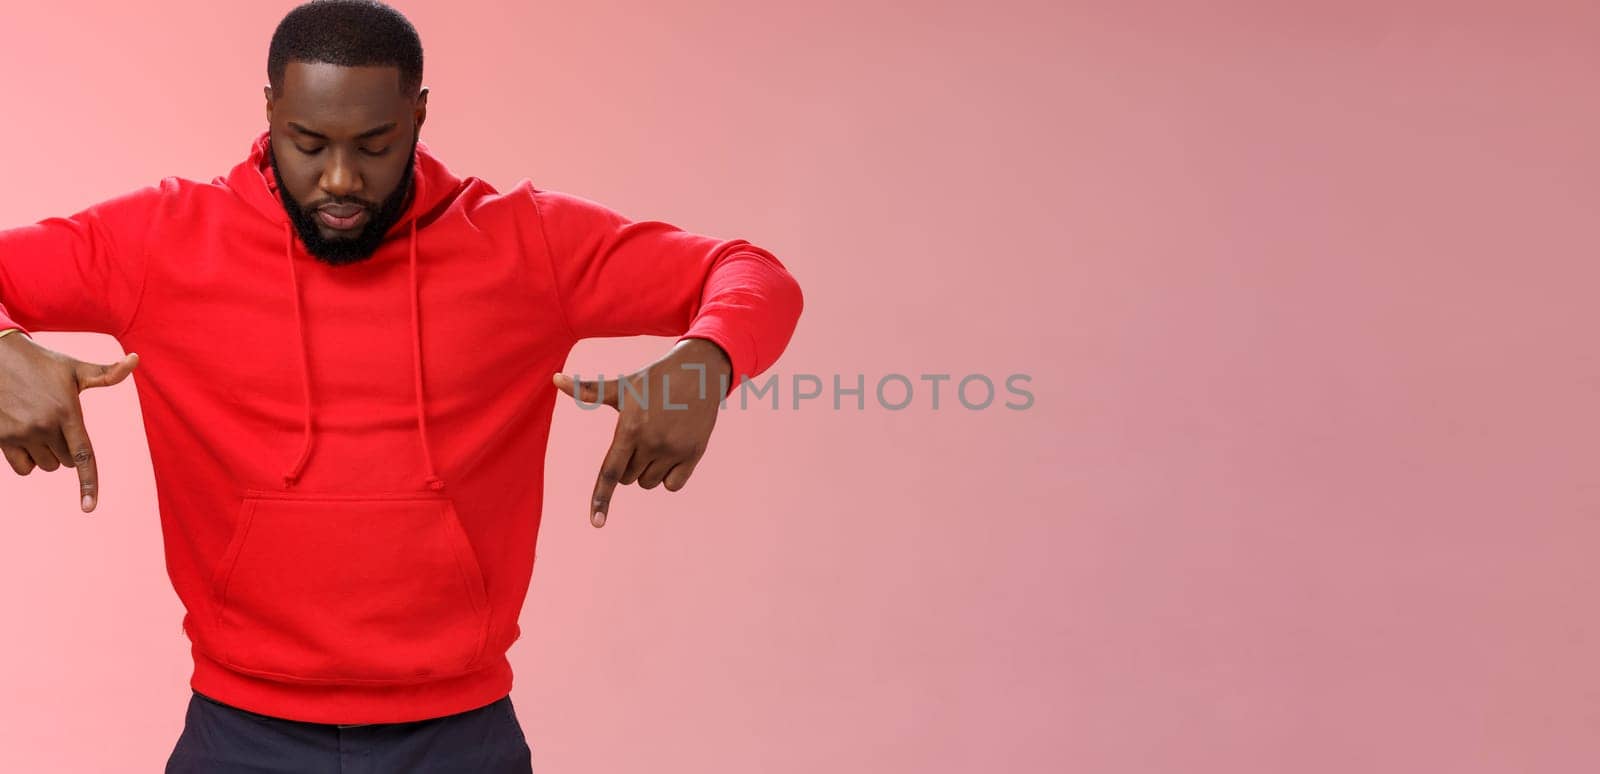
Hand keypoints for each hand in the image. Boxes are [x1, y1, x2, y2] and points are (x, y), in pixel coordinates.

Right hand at [0, 333, 138, 512]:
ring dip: (47, 455)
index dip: (88, 484)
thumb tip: (135, 359)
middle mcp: (44, 426)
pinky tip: (24, 438)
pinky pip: (23, 468)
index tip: (88, 508)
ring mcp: (21, 433)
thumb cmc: (39, 363)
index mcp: (67, 412)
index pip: (83, 455)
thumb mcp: (74, 368)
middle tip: (57, 423)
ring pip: (46, 466)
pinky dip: (27, 461)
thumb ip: (107, 374)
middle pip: (66, 462)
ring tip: (40, 426)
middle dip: (66, 448)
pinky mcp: (0, 438)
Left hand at [553, 338, 731, 527]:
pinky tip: (673, 452)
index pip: (610, 472)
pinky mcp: (693, 454)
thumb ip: (588, 390)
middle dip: (628, 464)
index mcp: (630, 428)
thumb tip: (554, 378)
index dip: (601, 499)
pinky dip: (669, 477)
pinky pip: (672, 485)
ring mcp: (674, 450)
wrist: (699, 371)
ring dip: (647, 471)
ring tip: (657, 441)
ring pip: (648, 483)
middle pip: (627, 479)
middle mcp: (652, 442)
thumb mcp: (622, 387)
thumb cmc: (654, 378)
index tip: (596, 523)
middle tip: (640, 438)